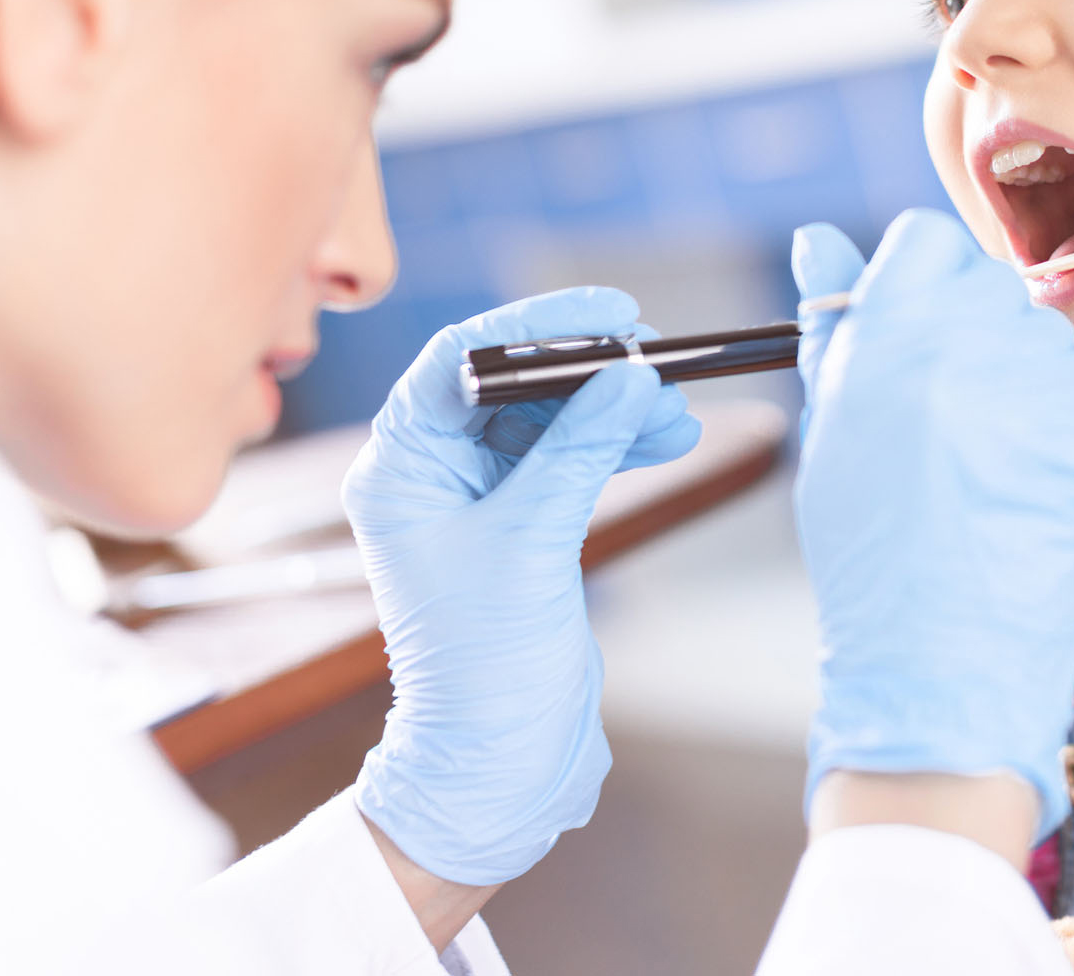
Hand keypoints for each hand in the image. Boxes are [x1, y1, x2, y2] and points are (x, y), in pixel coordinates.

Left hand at [346, 287, 700, 885]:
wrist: (495, 760)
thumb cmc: (483, 666)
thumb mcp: (533, 542)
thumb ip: (581, 451)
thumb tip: (631, 375)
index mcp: (398, 469)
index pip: (459, 360)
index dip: (535, 325)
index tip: (608, 312)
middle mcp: (429, 474)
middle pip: (511, 384)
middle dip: (587, 371)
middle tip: (654, 358)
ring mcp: (474, 500)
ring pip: (549, 421)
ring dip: (613, 410)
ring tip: (675, 409)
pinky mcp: (518, 526)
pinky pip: (569, 459)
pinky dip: (615, 446)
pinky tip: (664, 438)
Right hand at [790, 209, 1073, 841]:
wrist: (938, 661)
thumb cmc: (872, 551)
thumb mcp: (832, 429)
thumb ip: (833, 326)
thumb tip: (818, 240)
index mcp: (883, 334)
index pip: (927, 241)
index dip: (923, 285)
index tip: (918, 339)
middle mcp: (959, 340)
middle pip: (988, 280)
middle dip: (974, 330)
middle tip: (952, 411)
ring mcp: (1031, 379)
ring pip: (1045, 327)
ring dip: (1025, 370)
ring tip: (990, 451)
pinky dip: (1073, 409)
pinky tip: (1034, 464)